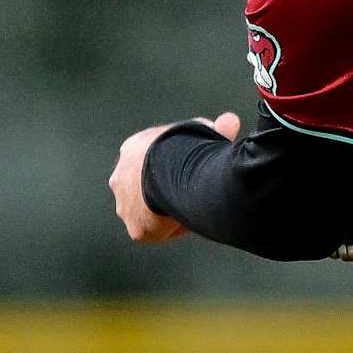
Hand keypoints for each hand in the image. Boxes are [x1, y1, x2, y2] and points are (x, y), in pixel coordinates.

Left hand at [109, 111, 239, 241]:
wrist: (168, 169)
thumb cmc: (184, 146)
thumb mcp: (202, 129)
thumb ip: (215, 129)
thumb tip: (231, 121)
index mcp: (133, 149)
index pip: (153, 159)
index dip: (177, 163)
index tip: (195, 167)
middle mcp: (121, 177)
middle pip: (147, 186)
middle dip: (168, 186)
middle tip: (196, 186)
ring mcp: (125, 205)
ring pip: (152, 210)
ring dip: (170, 206)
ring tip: (197, 202)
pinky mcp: (137, 228)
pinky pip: (161, 231)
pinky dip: (176, 226)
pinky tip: (194, 217)